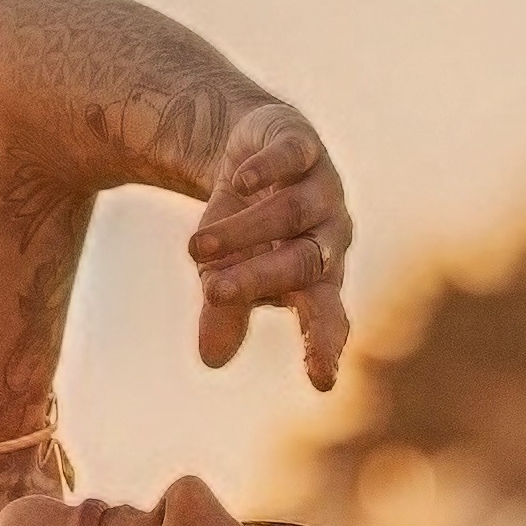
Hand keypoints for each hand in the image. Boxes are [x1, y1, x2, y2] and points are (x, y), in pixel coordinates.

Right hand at [187, 100, 354, 392]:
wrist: (248, 155)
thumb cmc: (249, 232)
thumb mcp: (230, 272)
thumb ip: (226, 311)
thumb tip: (213, 359)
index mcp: (319, 277)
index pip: (327, 315)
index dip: (323, 343)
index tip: (321, 380)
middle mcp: (328, 235)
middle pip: (304, 264)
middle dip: (258, 278)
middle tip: (214, 292)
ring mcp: (319, 187)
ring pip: (290, 214)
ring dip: (243, 231)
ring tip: (196, 247)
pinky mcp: (301, 145)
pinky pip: (290, 158)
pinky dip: (267, 172)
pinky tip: (243, 183)